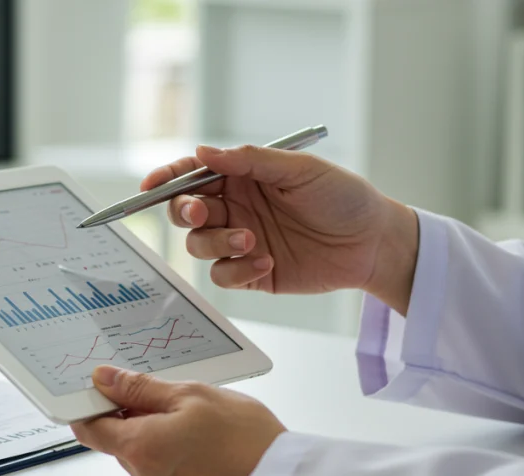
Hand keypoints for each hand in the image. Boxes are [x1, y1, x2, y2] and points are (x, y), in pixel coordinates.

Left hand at [71, 366, 286, 475]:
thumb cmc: (246, 440)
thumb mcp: (192, 395)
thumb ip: (141, 388)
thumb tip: (104, 380)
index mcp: (139, 449)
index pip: (91, 429)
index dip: (95, 407)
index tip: (107, 392)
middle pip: (122, 445)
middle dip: (140, 422)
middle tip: (177, 403)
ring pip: (148, 462)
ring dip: (162, 442)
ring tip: (203, 427)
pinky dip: (181, 463)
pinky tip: (212, 451)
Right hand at [143, 144, 420, 313]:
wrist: (373, 242)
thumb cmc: (343, 197)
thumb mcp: (299, 170)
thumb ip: (250, 160)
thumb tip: (204, 152)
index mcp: (242, 176)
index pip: (192, 174)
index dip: (166, 178)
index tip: (150, 186)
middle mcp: (236, 207)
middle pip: (185, 211)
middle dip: (185, 212)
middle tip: (202, 213)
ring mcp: (240, 241)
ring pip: (199, 245)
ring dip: (216, 242)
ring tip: (251, 241)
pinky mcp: (252, 273)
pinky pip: (223, 276)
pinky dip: (236, 270)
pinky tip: (266, 262)